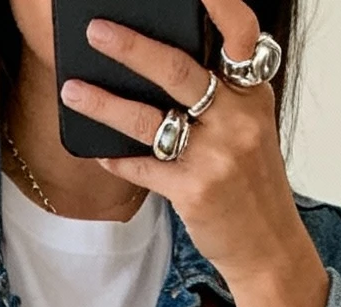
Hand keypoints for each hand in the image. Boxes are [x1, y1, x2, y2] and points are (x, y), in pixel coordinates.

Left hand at [61, 1, 328, 306]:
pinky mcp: (195, 192)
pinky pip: (143, 167)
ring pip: (150, 119)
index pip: (241, 33)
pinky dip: (116, 158)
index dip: (218, 4)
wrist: (267, 247)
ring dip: (104, 103)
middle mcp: (238, 119)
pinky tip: (96, 152)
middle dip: (131, 48)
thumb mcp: (248, 129)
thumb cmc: (249, 185)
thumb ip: (219, 95)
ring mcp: (217, 156)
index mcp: (253, 93)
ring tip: (73, 90)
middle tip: (96, 30)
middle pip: (177, 70)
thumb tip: (155, 66)